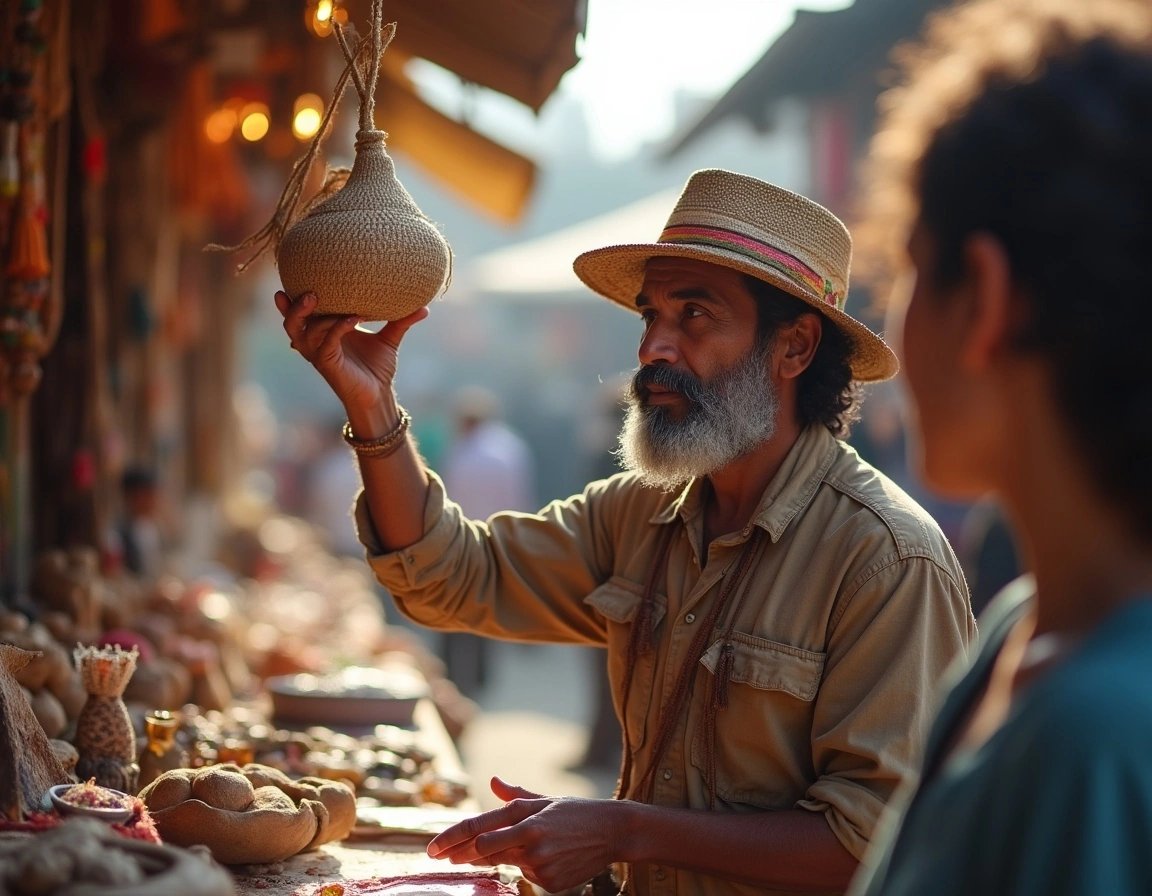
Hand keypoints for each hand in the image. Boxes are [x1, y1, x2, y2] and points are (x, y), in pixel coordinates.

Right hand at [274, 290, 427, 412]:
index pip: (302, 314)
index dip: (292, 300)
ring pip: (303, 333)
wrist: (380, 394)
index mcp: (325, 333)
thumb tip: (425, 307)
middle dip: (293, 307)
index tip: (291, 280)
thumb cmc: (378, 368)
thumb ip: (401, 321)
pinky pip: (327, 343)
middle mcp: (317, 343)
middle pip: (292, 324)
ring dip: (315, 315)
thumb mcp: (388, 340)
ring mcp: (321, 355)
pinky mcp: (329, 365)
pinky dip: (338, 328)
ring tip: (320, 298)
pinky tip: (354, 318)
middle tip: (308, 291)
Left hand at [427, 776, 619, 893]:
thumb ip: (515, 795)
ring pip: (505, 863)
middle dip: (460, 854)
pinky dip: (530, 869)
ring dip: (505, 857)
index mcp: (525, 815)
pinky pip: (527, 877)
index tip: (432, 849)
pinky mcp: (549, 882)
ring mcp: (538, 863)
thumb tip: (494, 781)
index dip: (451, 839)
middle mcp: (528, 839)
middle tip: (443, 857)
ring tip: (535, 844)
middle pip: (482, 850)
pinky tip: (550, 858)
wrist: (614, 832)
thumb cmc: (577, 813)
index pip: (477, 828)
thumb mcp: (546, 799)